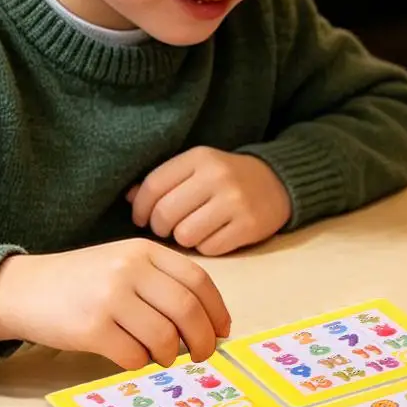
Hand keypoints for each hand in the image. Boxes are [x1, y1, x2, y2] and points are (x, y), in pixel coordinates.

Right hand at [0, 241, 231, 368]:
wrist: (24, 289)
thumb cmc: (83, 282)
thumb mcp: (124, 264)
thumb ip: (162, 282)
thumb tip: (209, 322)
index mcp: (143, 251)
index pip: (198, 280)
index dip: (217, 310)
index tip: (223, 331)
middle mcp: (129, 270)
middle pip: (188, 311)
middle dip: (204, 340)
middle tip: (204, 355)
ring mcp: (110, 298)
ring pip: (164, 338)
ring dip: (170, 355)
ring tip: (162, 356)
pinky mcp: (91, 328)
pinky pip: (134, 356)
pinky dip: (140, 363)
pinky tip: (131, 356)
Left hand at [128, 148, 290, 255]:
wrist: (277, 182)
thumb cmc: (227, 178)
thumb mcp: (197, 168)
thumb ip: (164, 180)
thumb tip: (129, 198)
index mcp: (200, 158)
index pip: (153, 186)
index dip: (140, 208)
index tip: (141, 218)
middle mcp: (217, 176)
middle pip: (166, 214)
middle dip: (160, 227)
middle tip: (168, 228)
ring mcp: (235, 202)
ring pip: (185, 235)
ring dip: (184, 239)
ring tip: (193, 231)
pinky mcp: (248, 226)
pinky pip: (210, 248)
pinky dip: (207, 247)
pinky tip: (214, 236)